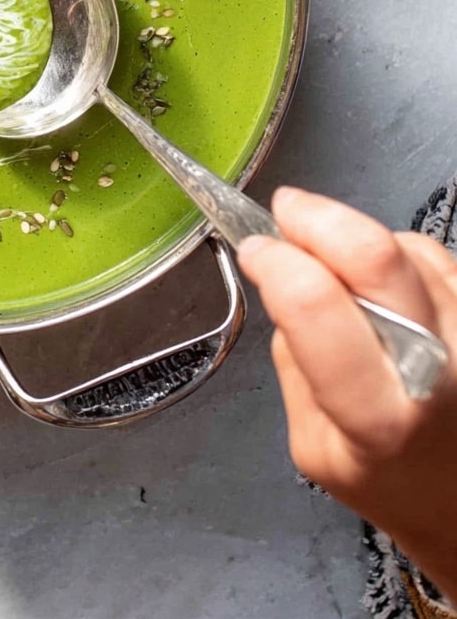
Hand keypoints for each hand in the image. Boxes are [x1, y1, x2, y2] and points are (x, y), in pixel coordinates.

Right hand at [238, 187, 456, 600]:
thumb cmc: (386, 479)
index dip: (275, 261)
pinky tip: (378, 278)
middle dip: (316, 218)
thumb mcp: (312, 445)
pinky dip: (394, 250)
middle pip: (377, 255)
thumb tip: (282, 278)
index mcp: (378, 416)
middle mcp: (436, 368)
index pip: (316, 305)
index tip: (253, 249)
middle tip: (285, 209)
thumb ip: (295, 361)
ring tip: (333, 263)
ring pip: (403, 246)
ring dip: (354, 237)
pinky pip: (431, 253)